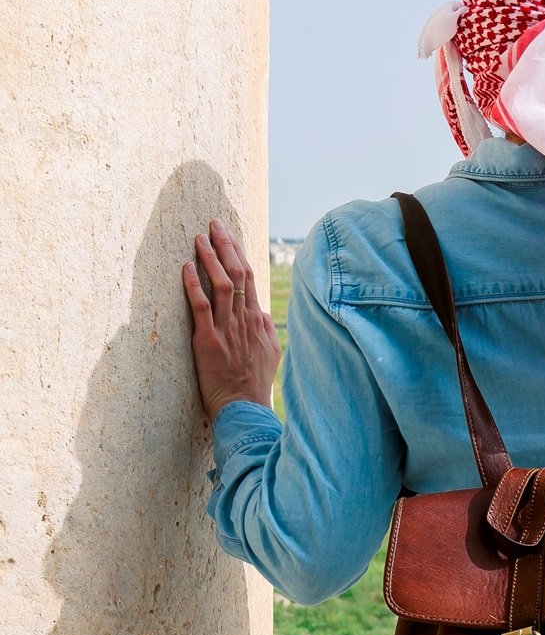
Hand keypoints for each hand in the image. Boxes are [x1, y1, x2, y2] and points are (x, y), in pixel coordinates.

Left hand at [182, 218, 278, 416]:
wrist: (246, 410)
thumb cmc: (253, 386)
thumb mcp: (268, 354)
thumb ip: (263, 330)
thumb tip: (260, 312)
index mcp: (259, 322)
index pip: (249, 280)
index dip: (239, 255)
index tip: (229, 237)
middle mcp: (246, 321)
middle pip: (238, 275)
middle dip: (227, 247)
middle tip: (214, 224)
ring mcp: (228, 330)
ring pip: (221, 285)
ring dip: (210, 258)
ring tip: (200, 237)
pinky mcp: (210, 342)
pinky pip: (202, 307)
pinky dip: (193, 286)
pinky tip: (186, 268)